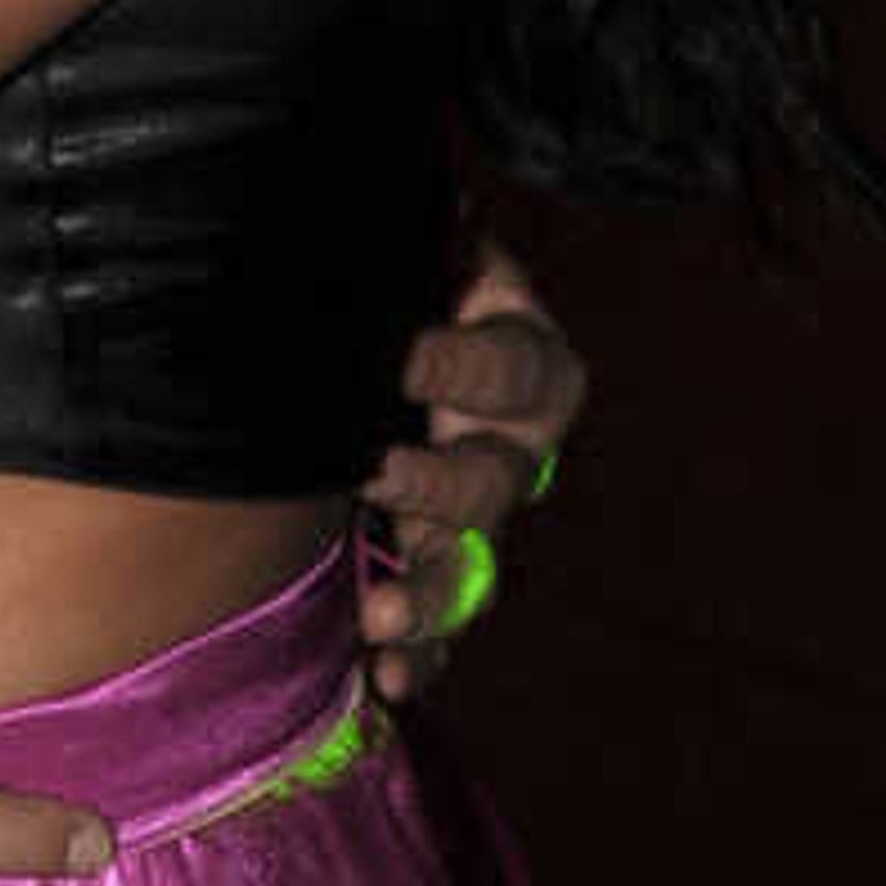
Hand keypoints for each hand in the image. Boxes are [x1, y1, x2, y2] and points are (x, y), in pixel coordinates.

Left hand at [359, 240, 586, 701]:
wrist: (364, 340)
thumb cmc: (395, 287)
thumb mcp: (416, 249)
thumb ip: (427, 237)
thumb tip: (423, 203)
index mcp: (522, 360)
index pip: (511, 364)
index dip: (463, 363)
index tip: (402, 358)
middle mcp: (509, 445)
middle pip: (497, 480)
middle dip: (439, 485)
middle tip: (375, 473)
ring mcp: (474, 519)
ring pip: (471, 568)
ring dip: (427, 594)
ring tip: (375, 615)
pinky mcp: (434, 568)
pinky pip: (440, 626)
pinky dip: (416, 656)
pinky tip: (383, 682)